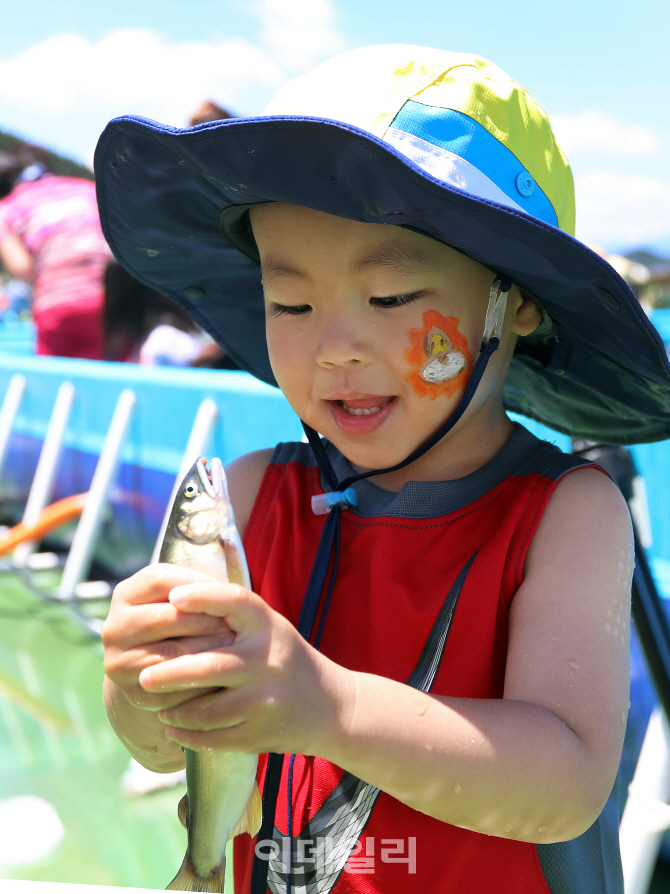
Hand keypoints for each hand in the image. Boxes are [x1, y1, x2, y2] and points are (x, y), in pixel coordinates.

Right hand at [102, 564, 234, 713]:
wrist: (156, 673)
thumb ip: (195, 585)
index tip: (225, 591)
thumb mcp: (180, 601)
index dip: (195, 583)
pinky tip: (220, 674)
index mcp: (125, 595)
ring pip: (170, 654)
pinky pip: (171, 686)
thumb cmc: (179, 625)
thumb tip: (231, 560)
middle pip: (166, 616)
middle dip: (206, 620)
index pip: (159, 578)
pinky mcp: (131, 691)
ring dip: (207, 650)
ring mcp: (118, 661)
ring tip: (233, 647)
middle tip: (235, 624)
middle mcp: (114, 626)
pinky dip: (197, 680)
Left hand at [138, 579, 353, 756]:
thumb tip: (172, 600)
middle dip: (170, 673)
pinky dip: (188, 735)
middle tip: (143, 676)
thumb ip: (230, 616)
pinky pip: (213, 737)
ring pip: (206, 709)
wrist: (330, 705)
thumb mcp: (268, 628)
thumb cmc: (285, 657)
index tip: (173, 596)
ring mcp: (265, 700)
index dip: (204, 596)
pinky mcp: (260, 732)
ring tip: (159, 706)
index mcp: (268, 626)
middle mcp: (268, 660)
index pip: (235, 601)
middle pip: (209, 665)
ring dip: (176, 710)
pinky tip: (174, 728)